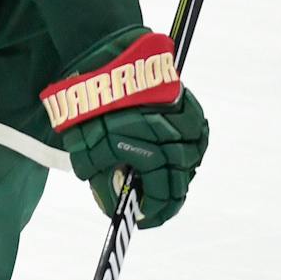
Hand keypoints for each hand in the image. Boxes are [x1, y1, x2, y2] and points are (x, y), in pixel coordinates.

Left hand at [42, 31, 207, 226]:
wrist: (104, 58)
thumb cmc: (89, 104)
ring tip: (158, 181)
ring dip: (176, 173)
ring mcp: (186, 124)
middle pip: (180, 182)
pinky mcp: (190, 106)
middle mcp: (173, 142)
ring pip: (190, 161)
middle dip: (164, 198)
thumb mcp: (85, 148)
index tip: (144, 221)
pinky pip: (196, 137)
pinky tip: (171, 154)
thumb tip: (110, 205)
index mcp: (148, 154)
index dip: (155, 213)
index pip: (163, 196)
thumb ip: (101, 178)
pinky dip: (185, 148)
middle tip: (151, 206)